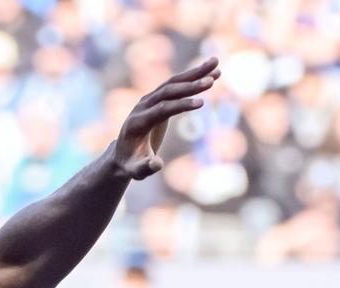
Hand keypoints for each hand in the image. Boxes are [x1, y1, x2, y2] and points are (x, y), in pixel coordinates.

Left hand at [114, 57, 220, 181]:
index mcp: (137, 123)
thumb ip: (145, 168)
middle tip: (212, 80)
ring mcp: (149, 100)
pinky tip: (211, 71)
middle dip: (190, 86)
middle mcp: (142, 106)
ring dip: (194, 73)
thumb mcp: (136, 170)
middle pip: (168, 92)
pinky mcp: (157, 98)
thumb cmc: (132, 164)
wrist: (122, 153)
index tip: (202, 103)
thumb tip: (157, 164)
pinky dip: (193, 77)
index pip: (161, 110)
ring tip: (216, 64)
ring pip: (173, 83)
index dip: (181, 106)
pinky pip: (176, 85)